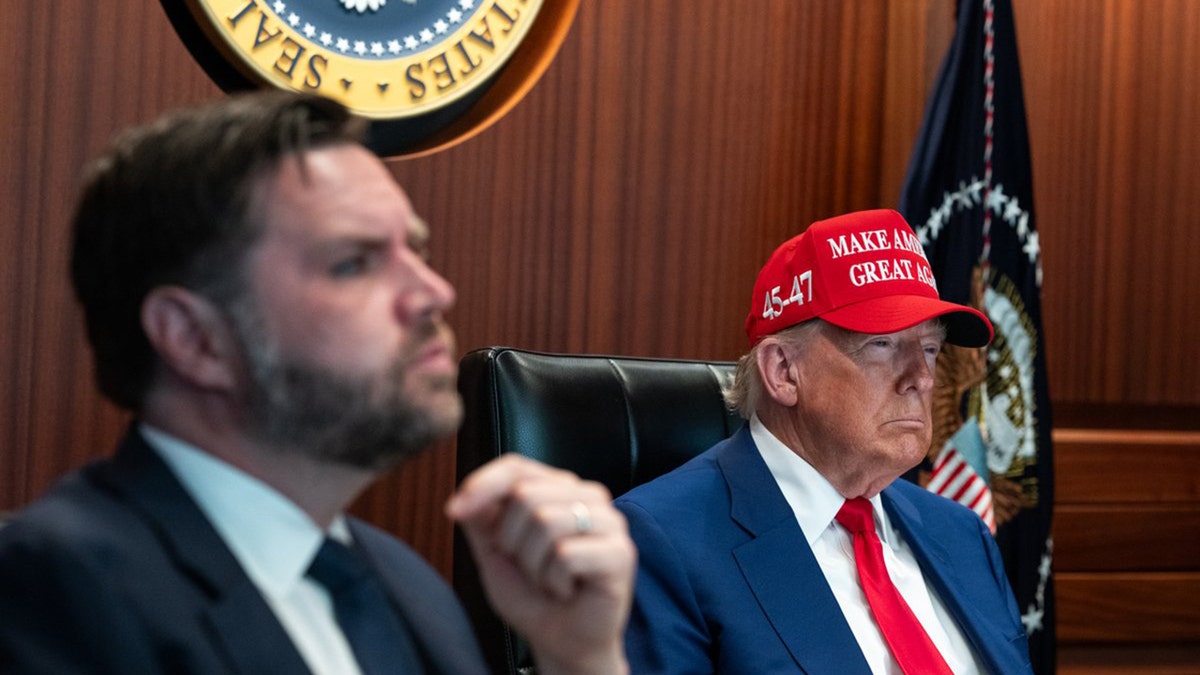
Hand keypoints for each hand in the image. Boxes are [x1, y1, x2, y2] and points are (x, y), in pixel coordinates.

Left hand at [446, 455, 633, 674]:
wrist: (560, 641)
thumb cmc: (532, 595)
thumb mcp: (494, 552)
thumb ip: (481, 518)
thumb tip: (464, 495)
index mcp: (559, 489)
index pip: (517, 466)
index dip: (482, 484)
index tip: (453, 511)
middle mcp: (588, 496)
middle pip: (527, 495)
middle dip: (511, 541)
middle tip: (529, 568)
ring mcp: (610, 522)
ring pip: (546, 522)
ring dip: (534, 565)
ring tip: (549, 579)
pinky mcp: (621, 552)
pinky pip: (566, 554)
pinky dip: (554, 581)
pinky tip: (567, 590)